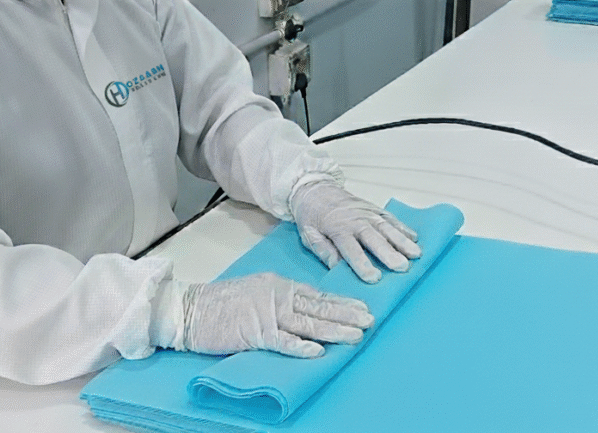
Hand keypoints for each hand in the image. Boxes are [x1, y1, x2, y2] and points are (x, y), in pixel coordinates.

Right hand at [179, 273, 373, 357]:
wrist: (188, 308)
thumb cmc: (220, 302)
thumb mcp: (256, 290)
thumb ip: (280, 297)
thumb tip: (303, 307)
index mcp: (280, 285)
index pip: (317, 295)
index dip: (342, 301)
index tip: (363, 307)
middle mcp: (278, 296)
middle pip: (319, 307)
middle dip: (347, 314)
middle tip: (370, 320)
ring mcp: (267, 314)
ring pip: (308, 323)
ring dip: (334, 330)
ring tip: (357, 335)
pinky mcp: (254, 333)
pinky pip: (281, 341)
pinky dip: (300, 346)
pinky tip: (318, 351)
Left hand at [290, 181, 420, 282]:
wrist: (315, 189)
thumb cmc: (312, 216)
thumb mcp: (309, 235)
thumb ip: (324, 251)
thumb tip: (337, 267)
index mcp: (337, 229)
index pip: (352, 250)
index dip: (363, 264)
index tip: (374, 278)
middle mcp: (356, 220)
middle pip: (375, 238)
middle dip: (390, 253)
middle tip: (403, 267)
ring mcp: (368, 213)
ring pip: (388, 228)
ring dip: (403, 241)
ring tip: (416, 254)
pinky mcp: (375, 209)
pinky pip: (391, 219)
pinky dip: (403, 228)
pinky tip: (415, 238)